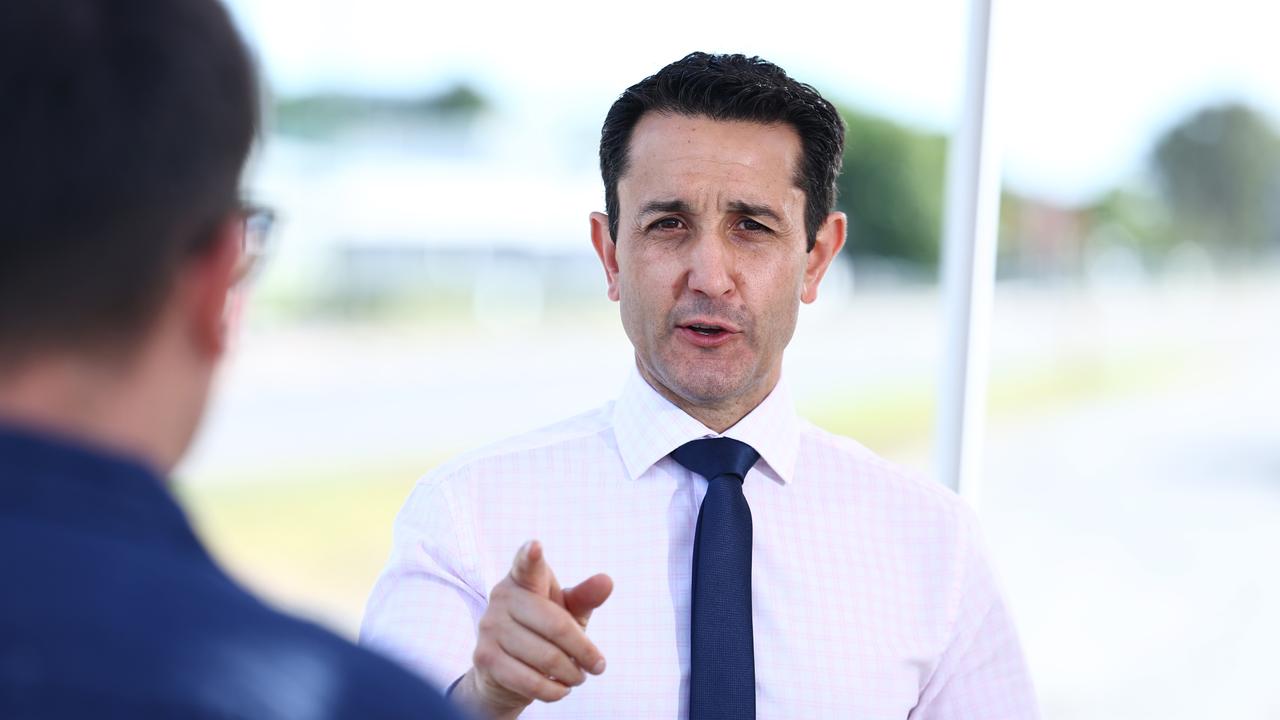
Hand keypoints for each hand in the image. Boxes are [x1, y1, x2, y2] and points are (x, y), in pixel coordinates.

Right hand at [456, 540, 612, 719]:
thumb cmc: (542, 632)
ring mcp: (489, 627)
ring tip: (577, 676)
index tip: (536, 547)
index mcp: (523, 579)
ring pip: (547, 658)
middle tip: (598, 666)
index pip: (526, 565)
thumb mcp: (567, 612)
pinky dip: (554, 691)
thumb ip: (585, 597)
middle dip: (584, 651)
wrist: (504, 672)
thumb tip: (606, 581)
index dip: (531, 556)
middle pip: (556, 625)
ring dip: (572, 674)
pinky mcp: (484, 658)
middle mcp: (502, 597)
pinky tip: (560, 689)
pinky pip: (530, 681)